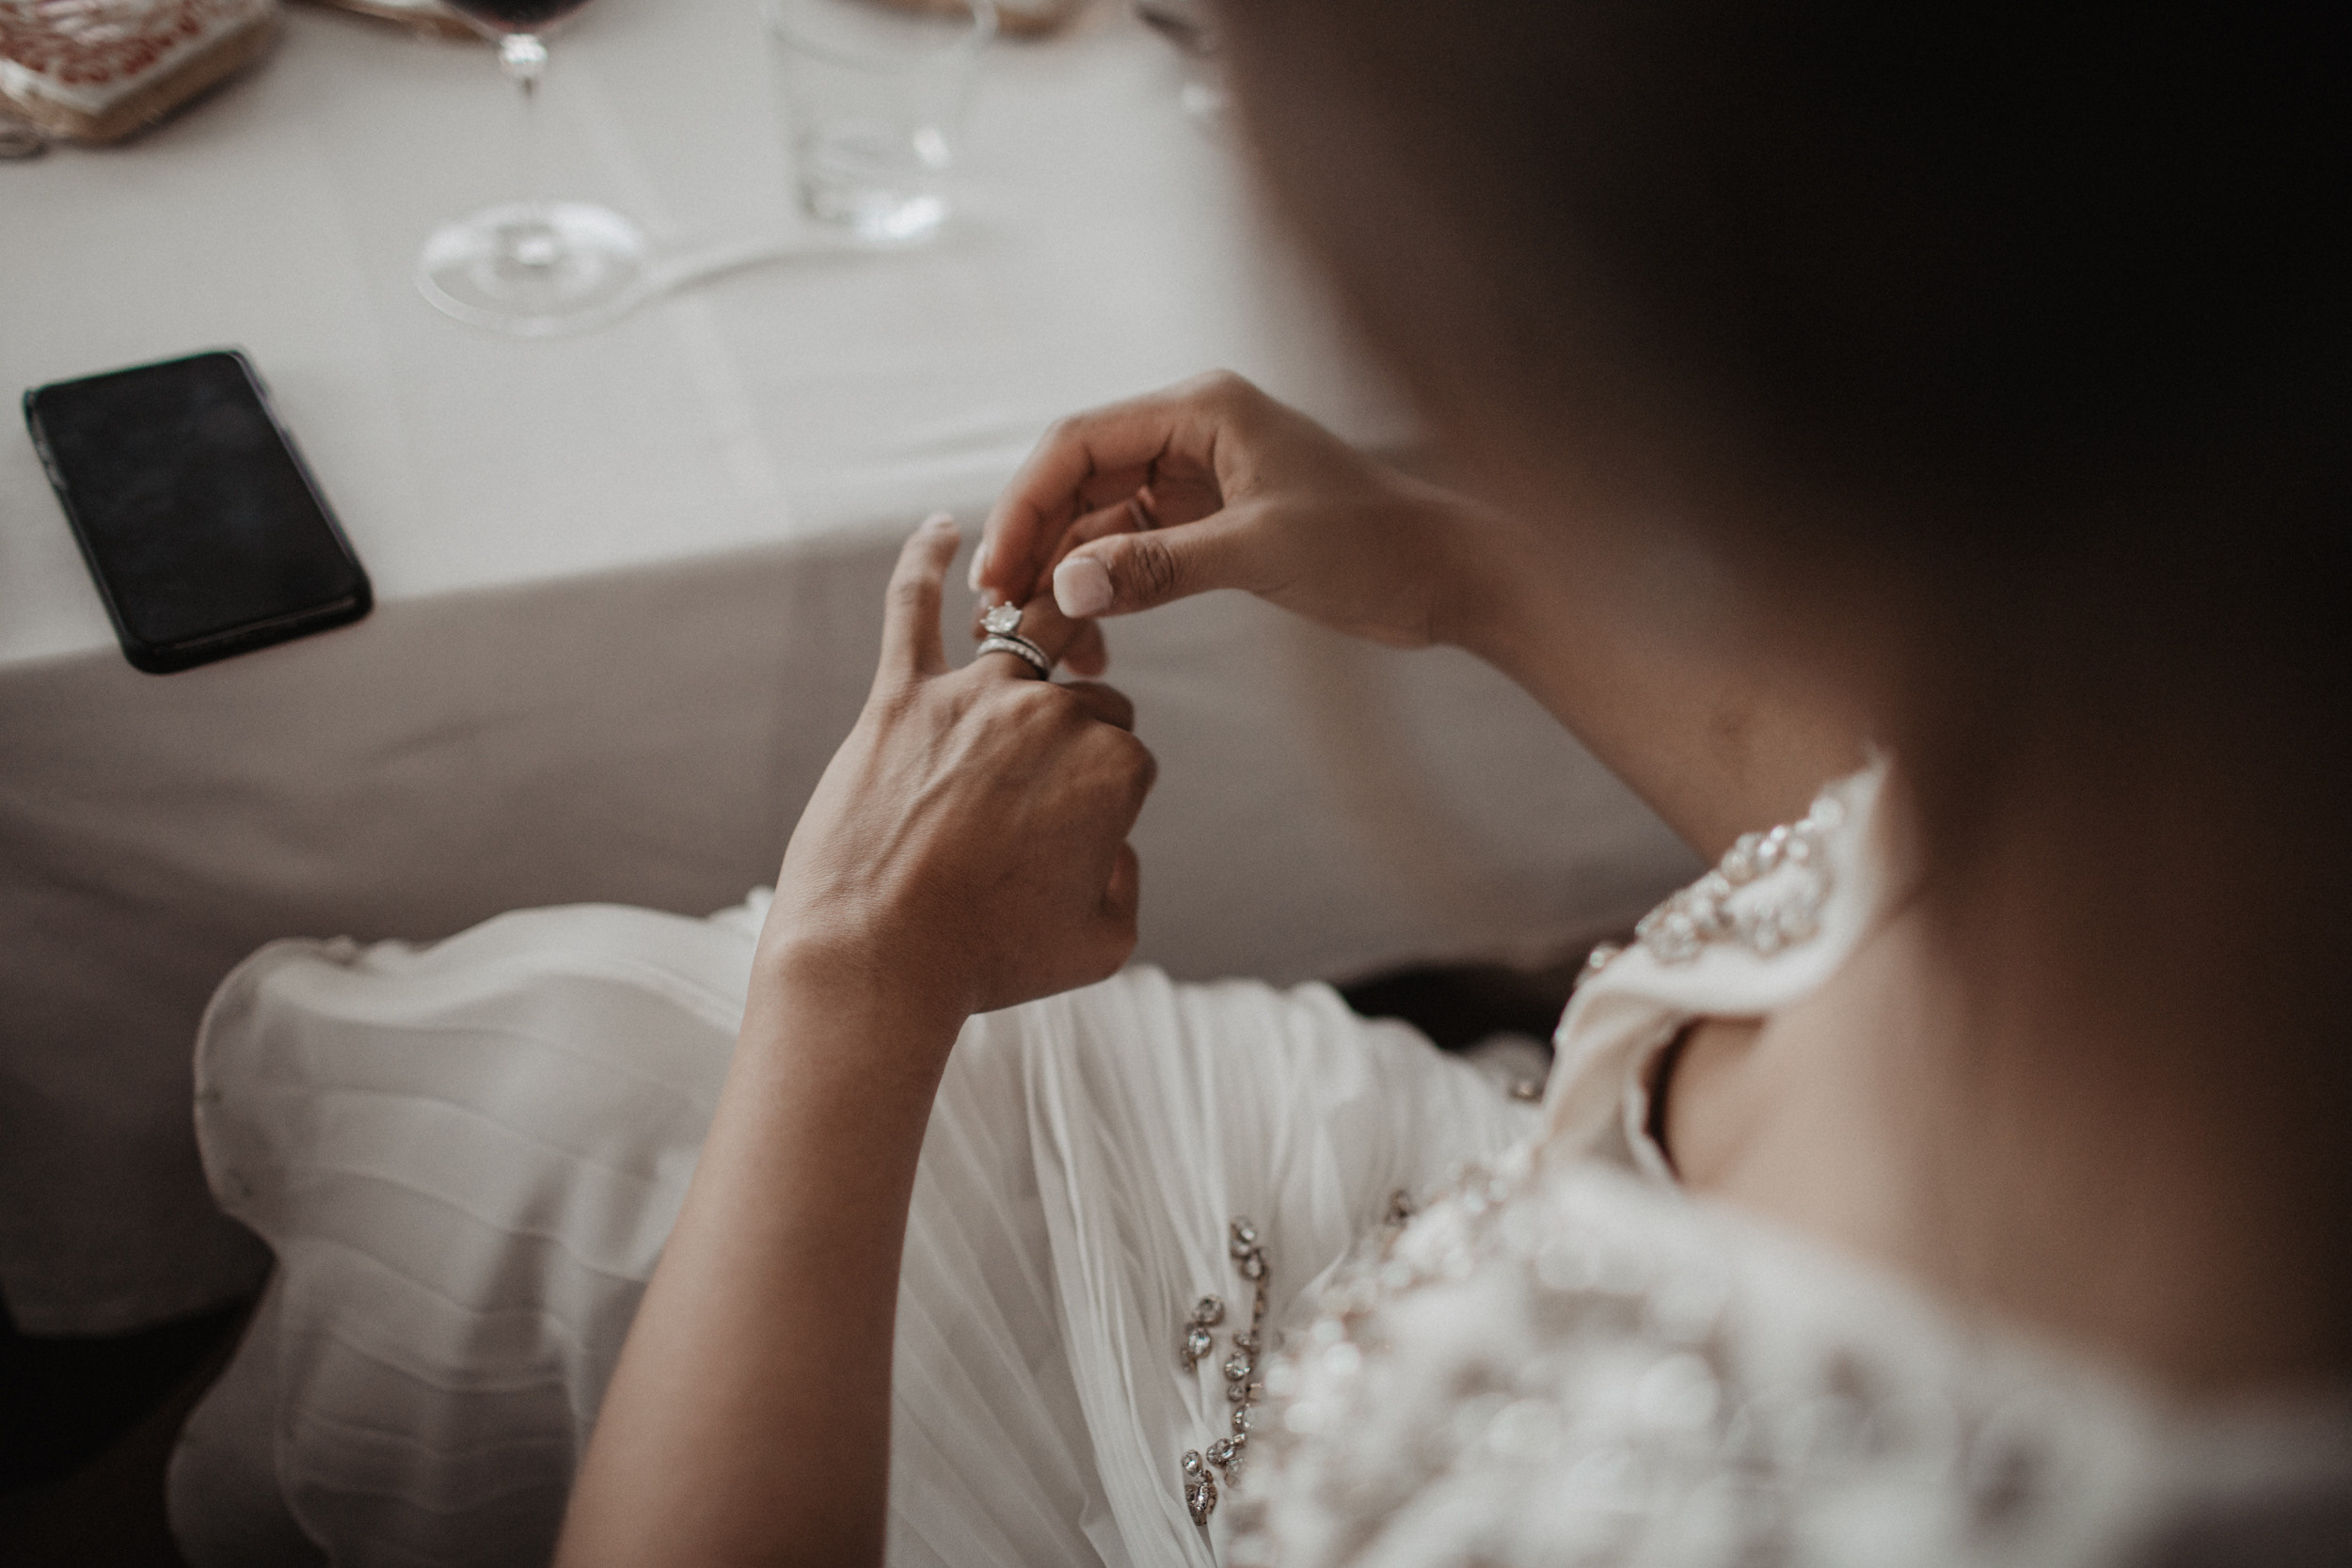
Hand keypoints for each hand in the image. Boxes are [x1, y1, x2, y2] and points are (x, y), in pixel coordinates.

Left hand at [761, 514, 1156, 1023]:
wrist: (875, 961)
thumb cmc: (987, 961)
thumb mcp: (1102, 941)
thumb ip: (1126, 878)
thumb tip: (1112, 843)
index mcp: (1112, 766)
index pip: (1128, 749)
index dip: (1105, 793)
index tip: (1067, 839)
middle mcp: (1049, 715)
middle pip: (1082, 695)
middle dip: (1069, 737)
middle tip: (1026, 802)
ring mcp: (971, 696)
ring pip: (1024, 641)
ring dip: (1039, 639)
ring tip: (1034, 654)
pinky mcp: (898, 696)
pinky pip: (913, 607)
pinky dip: (925, 560)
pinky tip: (942, 528)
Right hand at [971, 371, 1498, 671]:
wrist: (1452, 576)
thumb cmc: (1375, 545)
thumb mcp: (1260, 553)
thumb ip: (1159, 567)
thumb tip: (1065, 588)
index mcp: (1202, 408)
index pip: (1078, 443)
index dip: (1025, 505)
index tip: (996, 572)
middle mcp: (1193, 432)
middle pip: (1079, 481)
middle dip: (1037, 546)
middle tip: (1002, 616)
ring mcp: (1202, 478)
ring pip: (1102, 521)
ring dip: (1069, 575)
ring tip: (1044, 639)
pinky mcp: (1215, 523)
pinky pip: (1137, 550)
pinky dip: (1109, 589)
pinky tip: (1092, 638)